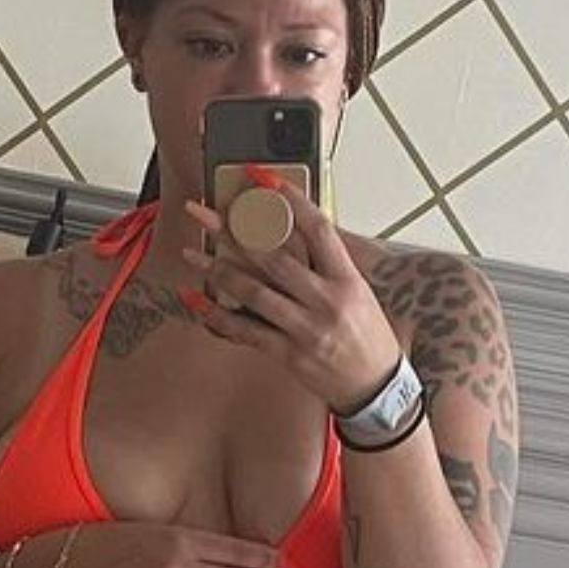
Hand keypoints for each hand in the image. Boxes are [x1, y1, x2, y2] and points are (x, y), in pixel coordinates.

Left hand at [183, 172, 401, 416]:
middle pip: (273, 257)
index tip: (263, 179)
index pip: (317, 229)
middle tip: (204, 213)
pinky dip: (218, 315)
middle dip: (234, 231)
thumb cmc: (368, 337)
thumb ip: (327, 266)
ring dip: (218, 270)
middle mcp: (326, 301)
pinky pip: (246, 331)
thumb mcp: (358, 293)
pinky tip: (197, 301)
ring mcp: (306, 329)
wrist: (376, 388)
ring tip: (192, 254)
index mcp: (347, 280)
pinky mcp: (288, 354)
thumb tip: (291, 234)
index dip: (290, 200)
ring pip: (254, 292)